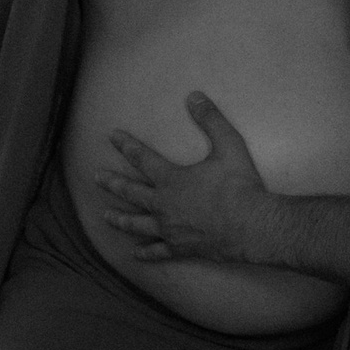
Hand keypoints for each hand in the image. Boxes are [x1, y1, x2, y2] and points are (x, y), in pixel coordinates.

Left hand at [97, 94, 270, 264]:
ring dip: (120, 219)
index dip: (126, 145)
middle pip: (131, 192)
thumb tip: (194, 96)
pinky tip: (135, 254)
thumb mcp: (228, 145)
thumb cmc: (240, 186)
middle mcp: (164, 205)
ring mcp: (170, 229)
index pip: (142, 158)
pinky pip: (157, 251)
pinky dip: (145, 252)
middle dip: (112, 182)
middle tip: (96, 177)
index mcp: (171, 179)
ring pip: (137, 224)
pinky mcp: (181, 247)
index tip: (112, 136)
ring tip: (106, 217)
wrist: (252, 226)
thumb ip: (210, 119)